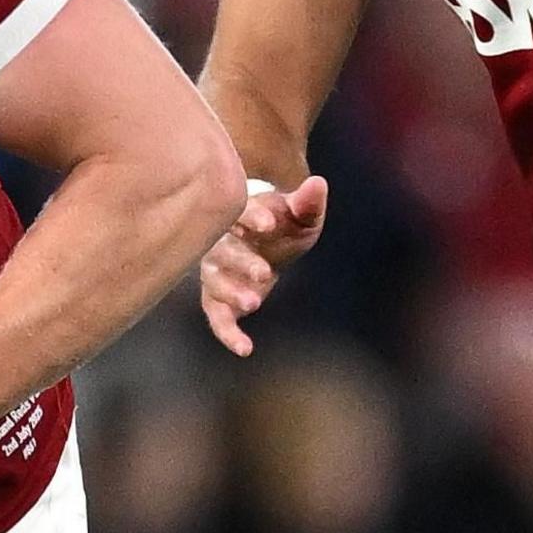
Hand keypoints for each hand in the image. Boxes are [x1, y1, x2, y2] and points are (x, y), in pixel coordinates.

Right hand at [199, 176, 327, 356]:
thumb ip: (308, 202)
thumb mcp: (300, 214)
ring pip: (213, 283)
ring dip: (231, 292)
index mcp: (238, 216)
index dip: (250, 217)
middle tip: (264, 272)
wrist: (267, 240)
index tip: (267, 224)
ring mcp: (216, 271)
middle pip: (222, 251)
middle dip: (242, 262)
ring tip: (254, 302)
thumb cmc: (282, 224)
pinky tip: (245, 348)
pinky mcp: (218, 298)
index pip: (237, 212)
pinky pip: (216, 316)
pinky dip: (226, 333)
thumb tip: (319, 183)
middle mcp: (219, 242)